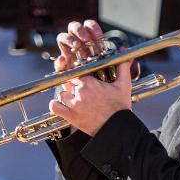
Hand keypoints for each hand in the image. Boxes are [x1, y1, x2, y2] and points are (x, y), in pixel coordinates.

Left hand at [52, 18, 132, 134]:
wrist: (117, 128)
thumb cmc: (121, 108)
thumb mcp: (124, 85)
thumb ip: (122, 67)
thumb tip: (124, 51)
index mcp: (90, 82)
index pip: (77, 72)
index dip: (80, 76)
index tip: (84, 80)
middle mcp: (80, 91)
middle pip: (69, 82)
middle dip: (74, 86)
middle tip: (82, 92)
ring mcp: (74, 104)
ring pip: (62, 94)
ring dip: (67, 96)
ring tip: (76, 100)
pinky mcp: (71, 116)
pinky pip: (55, 107)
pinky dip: (56, 105)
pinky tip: (62, 105)